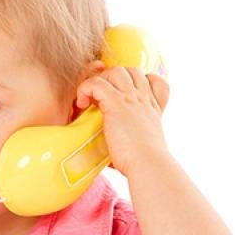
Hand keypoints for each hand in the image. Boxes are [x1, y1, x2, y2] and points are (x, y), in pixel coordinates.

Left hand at [73, 62, 171, 177]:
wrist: (148, 164)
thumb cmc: (143, 163)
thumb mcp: (143, 147)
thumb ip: (130, 143)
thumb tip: (113, 160)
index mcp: (152, 108)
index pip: (152, 79)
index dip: (135, 82)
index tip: (122, 96)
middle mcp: (144, 99)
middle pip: (131, 70)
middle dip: (113, 78)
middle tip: (101, 98)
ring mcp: (132, 98)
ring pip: (115, 71)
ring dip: (100, 81)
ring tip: (91, 100)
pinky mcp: (117, 104)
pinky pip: (96, 83)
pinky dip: (85, 89)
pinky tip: (82, 104)